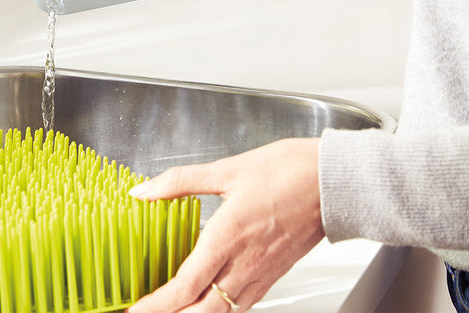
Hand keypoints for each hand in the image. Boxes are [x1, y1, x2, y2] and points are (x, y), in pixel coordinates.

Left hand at [126, 138, 322, 312]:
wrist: (331, 181)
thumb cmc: (286, 171)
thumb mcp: (226, 170)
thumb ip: (180, 181)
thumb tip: (144, 190)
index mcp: (228, 237)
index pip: (185, 285)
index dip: (157, 304)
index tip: (136, 309)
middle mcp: (245, 263)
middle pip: (203, 312)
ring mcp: (262, 273)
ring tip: (175, 310)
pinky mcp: (275, 274)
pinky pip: (243, 303)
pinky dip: (221, 309)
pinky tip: (211, 299)